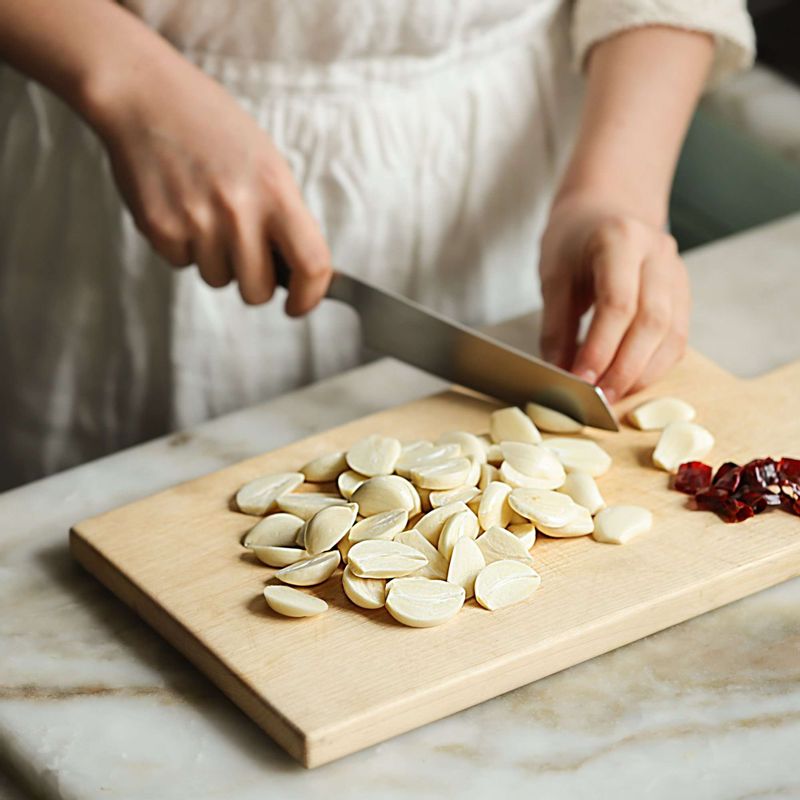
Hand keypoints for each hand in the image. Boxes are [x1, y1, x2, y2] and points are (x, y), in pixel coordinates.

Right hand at [87, 53, 330, 313]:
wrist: (147, 97)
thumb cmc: (214, 130)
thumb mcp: (268, 164)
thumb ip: (284, 217)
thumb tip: (296, 271)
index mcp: (276, 192)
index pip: (311, 264)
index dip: (309, 296)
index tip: (299, 305)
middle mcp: (239, 210)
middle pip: (257, 290)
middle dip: (254, 282)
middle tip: (244, 253)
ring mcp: (197, 221)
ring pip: (218, 280)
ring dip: (215, 259)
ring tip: (205, 212)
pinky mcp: (159, 229)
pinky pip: (182, 264)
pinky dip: (183, 247)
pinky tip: (180, 207)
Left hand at [538, 193, 689, 402]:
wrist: (606, 209)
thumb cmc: (574, 239)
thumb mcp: (553, 274)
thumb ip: (556, 325)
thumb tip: (559, 374)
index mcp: (621, 240)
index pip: (618, 303)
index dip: (600, 348)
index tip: (580, 380)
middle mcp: (659, 255)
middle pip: (652, 322)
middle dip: (624, 368)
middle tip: (598, 399)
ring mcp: (678, 275)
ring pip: (672, 335)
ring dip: (642, 374)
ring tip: (612, 396)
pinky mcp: (684, 296)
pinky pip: (677, 339)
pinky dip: (654, 367)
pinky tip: (630, 382)